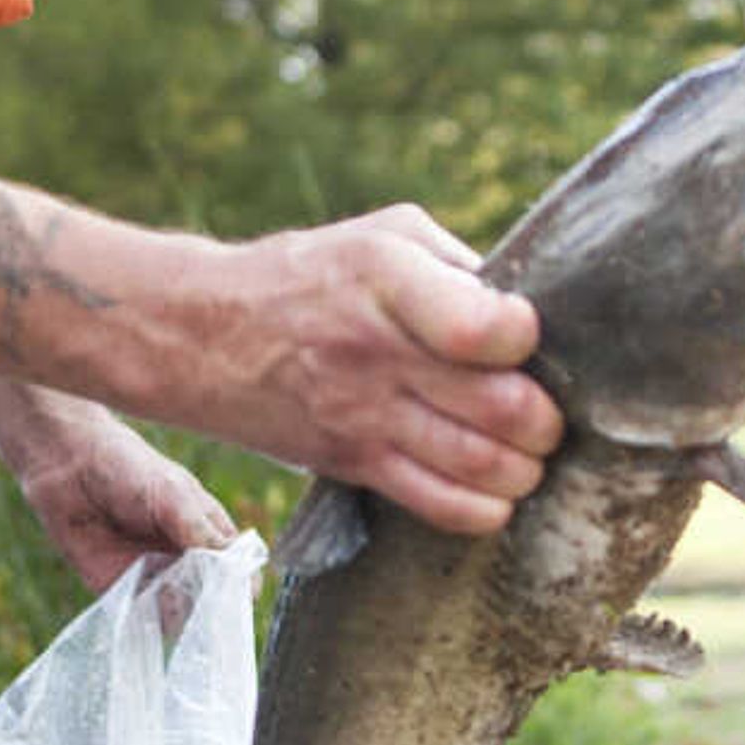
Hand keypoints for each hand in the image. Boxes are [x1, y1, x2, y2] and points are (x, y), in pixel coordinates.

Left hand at [5, 408, 236, 596]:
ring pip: (181, 615)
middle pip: (212, 600)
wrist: (68, 469)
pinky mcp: (124, 593)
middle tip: (198, 598)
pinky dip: (147, 619)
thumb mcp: (173, 494)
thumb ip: (201, 531)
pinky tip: (143, 599)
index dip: (242, 588)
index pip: (238, 572)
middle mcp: (187, 562)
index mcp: (209, 534)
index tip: (238, 598)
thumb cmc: (128, 469)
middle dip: (210, 606)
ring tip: (165, 591)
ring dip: (178, 613)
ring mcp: (156, 580)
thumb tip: (233, 571)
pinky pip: (144, 620)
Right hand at [207, 206, 559, 535]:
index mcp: (387, 277)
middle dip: (546, 418)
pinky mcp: (353, 463)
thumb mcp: (381, 235)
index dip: (526, 338)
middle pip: (503, 408)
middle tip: (545, 410)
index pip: (486, 328)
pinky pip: (440, 507)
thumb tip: (529, 310)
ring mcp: (365, 415)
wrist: (198, 335)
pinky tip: (493, 490)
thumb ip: (458, 266)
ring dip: (525, 468)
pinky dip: (486, 509)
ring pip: (482, 467)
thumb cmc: (307, 277)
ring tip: (526, 451)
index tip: (524, 335)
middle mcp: (377, 350)